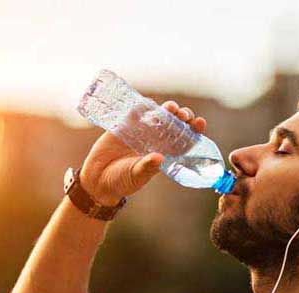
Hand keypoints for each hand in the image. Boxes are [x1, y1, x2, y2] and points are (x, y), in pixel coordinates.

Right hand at [79, 100, 207, 205]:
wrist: (97, 178)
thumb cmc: (122, 181)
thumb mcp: (136, 176)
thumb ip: (147, 167)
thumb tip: (159, 158)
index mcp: (166, 153)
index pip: (185, 139)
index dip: (194, 130)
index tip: (200, 122)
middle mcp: (157, 141)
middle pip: (176, 124)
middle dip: (183, 117)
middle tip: (184, 115)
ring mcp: (142, 132)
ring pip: (160, 115)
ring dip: (167, 109)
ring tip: (171, 108)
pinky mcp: (126, 126)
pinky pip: (137, 113)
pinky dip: (143, 107)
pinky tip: (147, 105)